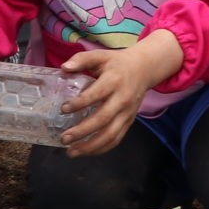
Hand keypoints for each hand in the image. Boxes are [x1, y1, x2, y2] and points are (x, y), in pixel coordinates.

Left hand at [58, 30, 184, 157]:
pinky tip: (86, 152)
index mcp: (114, 81)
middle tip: (64, 138)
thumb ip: (82, 59)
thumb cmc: (117, 63)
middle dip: (82, 131)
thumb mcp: (100, 56)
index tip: (63, 109)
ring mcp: (127, 113)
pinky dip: (101, 148)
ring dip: (91, 146)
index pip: (96, 94)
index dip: (80, 103)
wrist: (145, 69)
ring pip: (111, 134)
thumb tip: (63, 67)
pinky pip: (116, 139)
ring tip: (71, 152)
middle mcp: (122, 99)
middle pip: (103, 119)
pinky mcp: (129, 121)